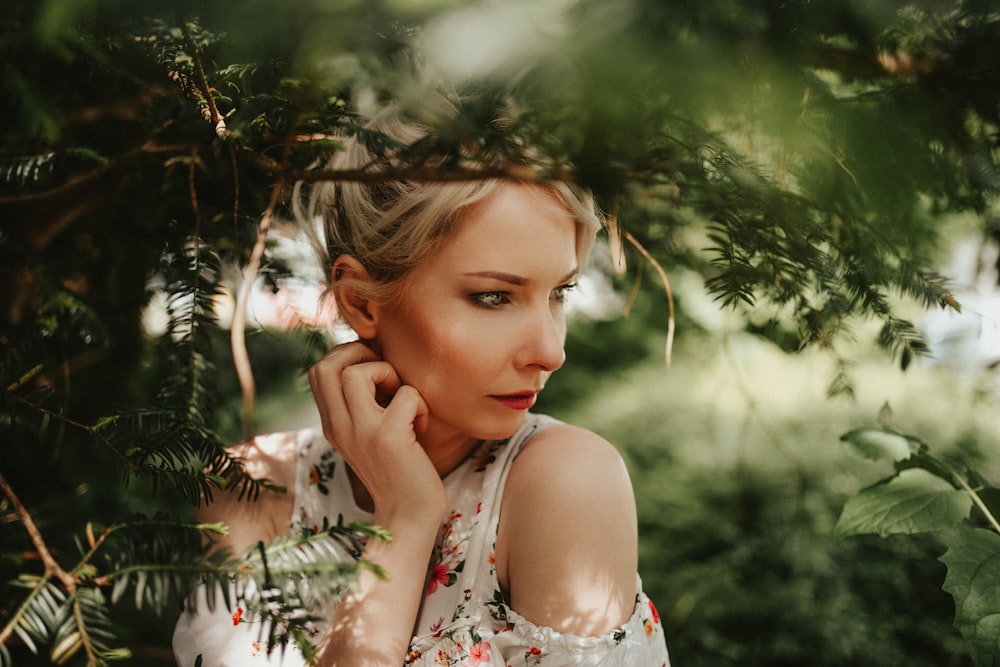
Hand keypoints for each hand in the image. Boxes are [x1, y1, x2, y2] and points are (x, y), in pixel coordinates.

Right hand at [308, 342, 445, 527]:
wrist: (408, 518)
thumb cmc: (399, 472)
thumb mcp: (370, 435)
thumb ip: (364, 406)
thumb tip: (376, 362)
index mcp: (333, 425)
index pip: (318, 370)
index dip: (347, 356)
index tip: (375, 373)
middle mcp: (339, 427)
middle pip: (326, 365)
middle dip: (359, 353)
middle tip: (386, 377)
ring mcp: (361, 433)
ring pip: (355, 373)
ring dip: (387, 373)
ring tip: (402, 399)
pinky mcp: (389, 439)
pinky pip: (404, 394)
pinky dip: (420, 402)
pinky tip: (423, 426)